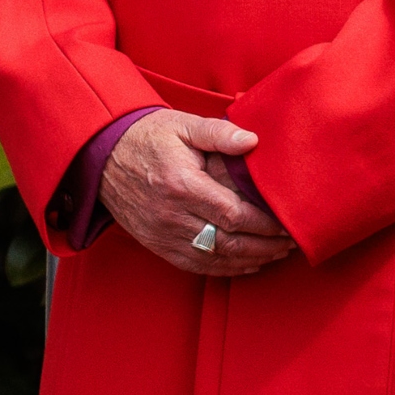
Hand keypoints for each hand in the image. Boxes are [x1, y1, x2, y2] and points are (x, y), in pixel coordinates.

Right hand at [102, 110, 292, 277]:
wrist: (103, 155)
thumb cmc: (148, 137)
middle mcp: (172, 215)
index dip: (264, 224)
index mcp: (182, 184)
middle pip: (229, 242)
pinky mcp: (157, 244)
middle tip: (291, 243)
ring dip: (250, 260)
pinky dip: (225, 269)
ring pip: (215, 259)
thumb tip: (252, 141)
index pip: (233, 214)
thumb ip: (219, 133)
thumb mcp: (183, 125)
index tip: (288, 224)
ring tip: (277, 254)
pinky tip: (247, 264)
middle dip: (265, 246)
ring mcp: (163, 234)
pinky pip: (195, 265)